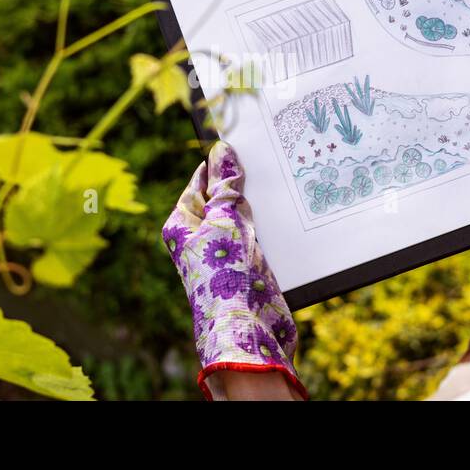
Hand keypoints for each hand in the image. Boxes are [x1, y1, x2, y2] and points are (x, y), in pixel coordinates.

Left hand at [162, 141, 305, 399]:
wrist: (246, 328)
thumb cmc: (223, 273)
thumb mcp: (224, 219)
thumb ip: (225, 185)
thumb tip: (221, 150)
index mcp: (181, 225)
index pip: (199, 183)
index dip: (218, 164)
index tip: (238, 142)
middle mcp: (200, 239)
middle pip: (223, 200)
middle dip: (243, 184)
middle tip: (267, 159)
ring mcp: (224, 254)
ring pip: (244, 218)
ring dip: (261, 207)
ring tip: (281, 183)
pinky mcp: (247, 268)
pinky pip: (260, 237)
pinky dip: (271, 227)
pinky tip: (287, 215)